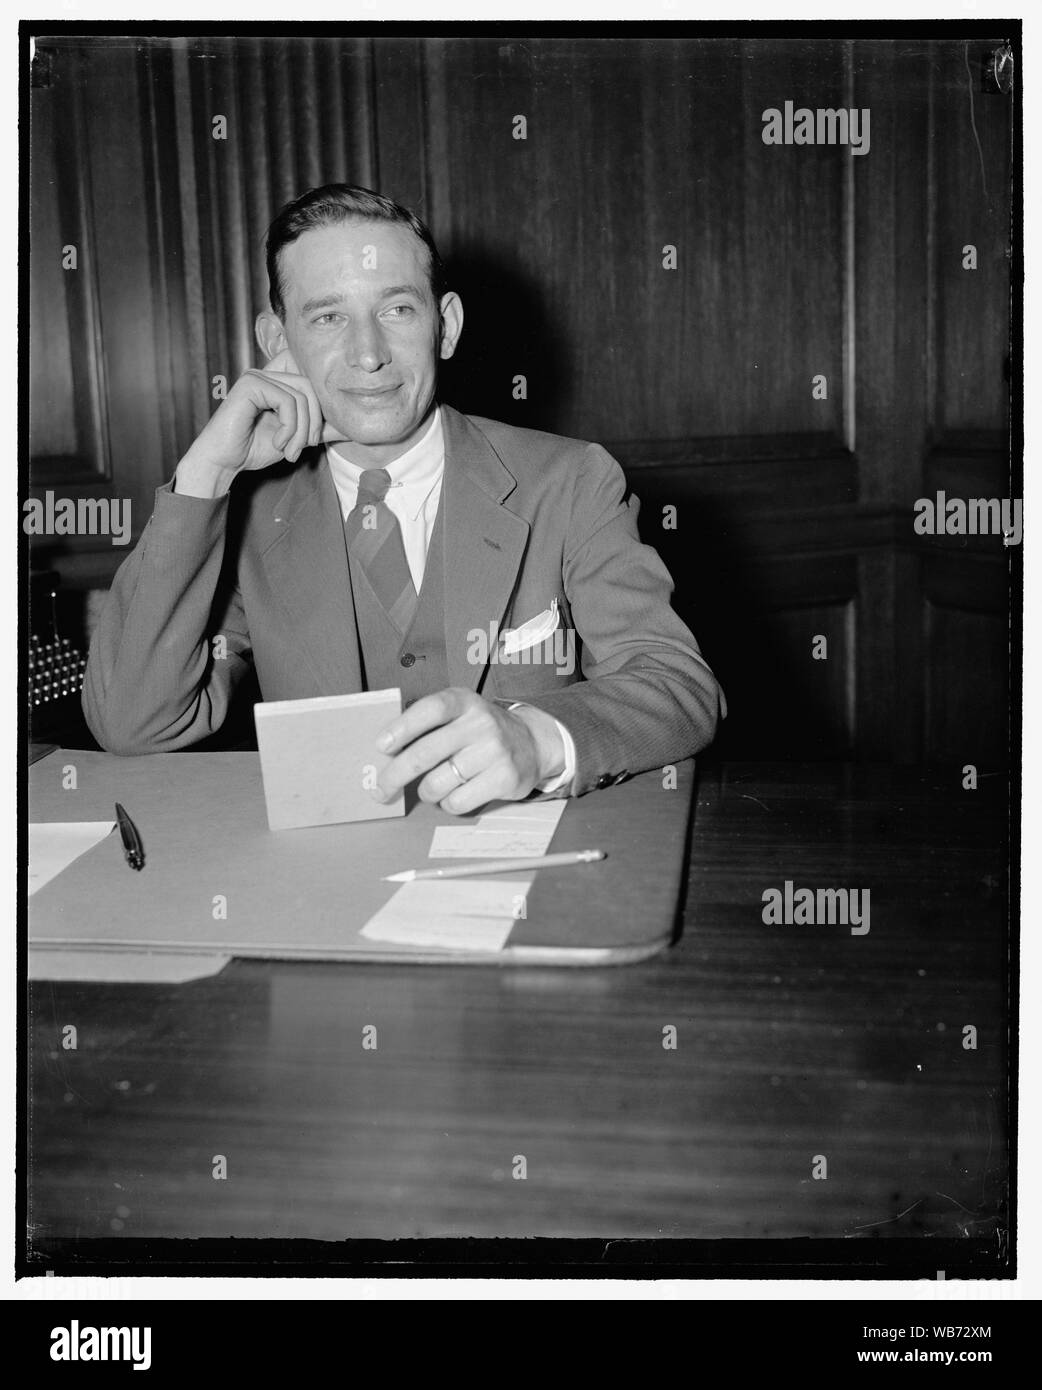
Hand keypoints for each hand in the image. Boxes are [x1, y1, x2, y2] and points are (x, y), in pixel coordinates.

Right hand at [173, 349, 340, 496]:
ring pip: (302, 396)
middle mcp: (268, 373)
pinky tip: (277, 443)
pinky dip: (288, 428)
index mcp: (278, 381)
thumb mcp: (297, 438)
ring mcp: (257, 376)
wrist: (223, 462)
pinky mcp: (250, 384)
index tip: (315, 436)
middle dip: (314, 423)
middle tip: (304, 448)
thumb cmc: (254, 449)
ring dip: (301, 431)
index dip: (321, 403)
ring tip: (289, 451)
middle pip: (313, 388)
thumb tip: (352, 427)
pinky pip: (287, 401)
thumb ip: (320, 429)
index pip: (312, 377)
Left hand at [372, 689, 565, 814]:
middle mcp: (481, 723)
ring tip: (431, 788)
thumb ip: (428, 724)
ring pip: (437, 783)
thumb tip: (384, 752)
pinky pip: (457, 801)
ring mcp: (495, 752)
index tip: (380, 746)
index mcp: (464, 702)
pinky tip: (454, 793)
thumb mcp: (460, 713)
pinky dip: (447, 803)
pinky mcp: (504, 779)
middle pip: (425, 753)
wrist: (533, 744)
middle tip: (380, 789)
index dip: (402, 728)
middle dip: (394, 776)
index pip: (430, 710)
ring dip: (426, 792)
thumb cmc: (482, 731)